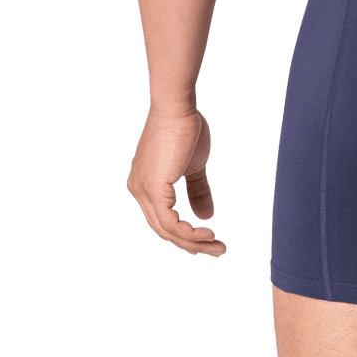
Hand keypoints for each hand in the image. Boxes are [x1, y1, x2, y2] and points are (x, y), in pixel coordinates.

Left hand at [127, 107, 226, 256]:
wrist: (177, 106)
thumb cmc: (185, 128)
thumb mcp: (194, 165)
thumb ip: (198, 190)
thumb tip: (207, 216)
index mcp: (144, 186)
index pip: (162, 219)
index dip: (184, 234)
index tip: (208, 241)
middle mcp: (138, 191)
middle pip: (164, 231)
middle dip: (192, 244)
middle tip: (218, 250)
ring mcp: (143, 192)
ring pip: (167, 231)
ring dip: (194, 242)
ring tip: (218, 245)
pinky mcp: (154, 189)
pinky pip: (170, 223)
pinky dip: (189, 233)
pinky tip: (207, 233)